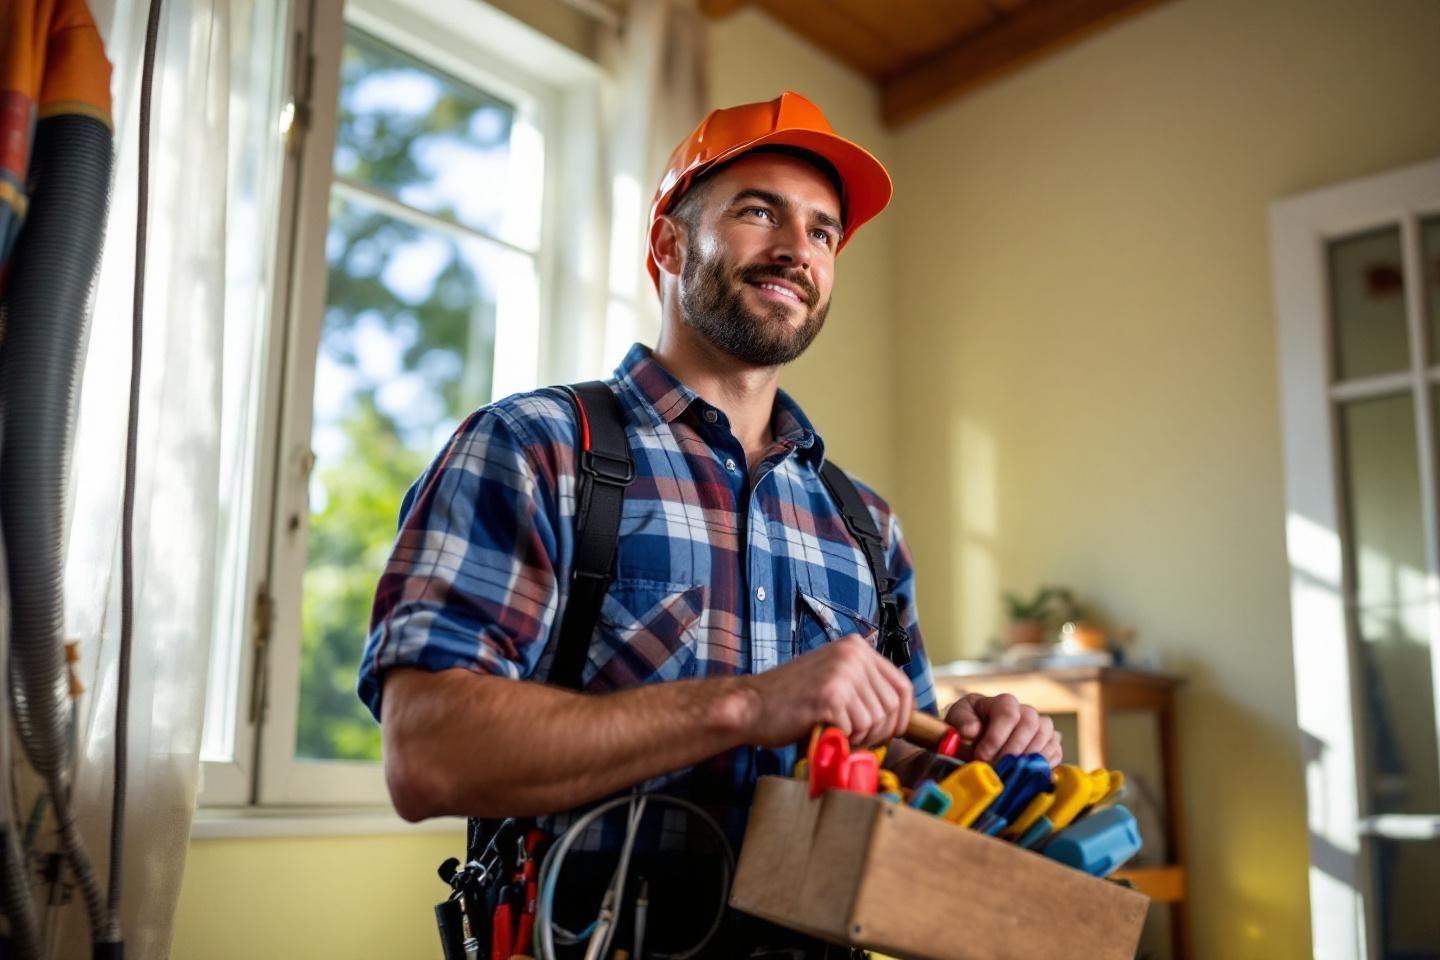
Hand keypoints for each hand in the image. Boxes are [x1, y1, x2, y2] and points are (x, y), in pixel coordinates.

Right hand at [737, 634, 913, 748]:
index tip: (893, 732)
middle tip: (855, 736)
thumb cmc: (790, 700)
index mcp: (856, 647)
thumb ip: (864, 686)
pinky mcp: (830, 695)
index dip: (903, 715)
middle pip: (892, 706)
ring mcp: (842, 672)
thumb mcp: (834, 678)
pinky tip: (824, 730)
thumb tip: (901, 714)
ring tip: (836, 731)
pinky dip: (842, 738)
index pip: (902, 685)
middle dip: (878, 731)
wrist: (751, 705)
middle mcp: (853, 654)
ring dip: (859, 736)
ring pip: (875, 720)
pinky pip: (856, 729)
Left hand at [944, 692, 1061, 766]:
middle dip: (1012, 750)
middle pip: (1030, 724)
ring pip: (1046, 736)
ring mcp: (1041, 727)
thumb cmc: (968, 727)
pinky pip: (1055, 751)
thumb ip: (961, 722)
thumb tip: (972, 731)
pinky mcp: (1050, 744)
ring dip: (1026, 759)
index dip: (996, 737)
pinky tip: (1024, 773)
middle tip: (996, 767)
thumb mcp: (957, 719)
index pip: (1008, 713)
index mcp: (1003, 702)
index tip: (981, 755)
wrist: (978, 740)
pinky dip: (1042, 765)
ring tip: (1008, 772)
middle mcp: (1026, 711)